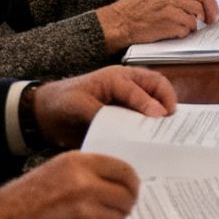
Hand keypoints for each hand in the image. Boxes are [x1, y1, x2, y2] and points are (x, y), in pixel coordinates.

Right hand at [0, 151, 142, 218]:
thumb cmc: (22, 199)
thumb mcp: (54, 169)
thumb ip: (87, 171)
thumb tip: (119, 180)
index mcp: (78, 164)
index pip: (124, 170)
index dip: (130, 182)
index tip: (130, 188)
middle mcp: (85, 187)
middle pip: (127, 196)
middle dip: (125, 203)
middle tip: (117, 207)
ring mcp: (85, 216)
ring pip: (120, 218)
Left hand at [28, 63, 178, 146]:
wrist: (47, 115)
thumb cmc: (62, 103)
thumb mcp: (78, 106)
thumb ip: (101, 113)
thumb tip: (123, 124)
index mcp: (116, 77)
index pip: (140, 88)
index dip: (150, 103)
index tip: (159, 118)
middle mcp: (128, 85)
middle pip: (158, 86)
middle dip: (168, 102)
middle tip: (171, 123)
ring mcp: (129, 100)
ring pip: (156, 100)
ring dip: (164, 115)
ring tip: (169, 133)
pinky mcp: (127, 116)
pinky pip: (145, 119)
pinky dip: (153, 127)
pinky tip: (155, 141)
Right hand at [94, 0, 218, 50]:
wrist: (118, 22)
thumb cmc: (136, 10)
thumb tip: (199, 3)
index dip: (211, 4)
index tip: (213, 14)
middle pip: (202, 3)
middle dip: (208, 15)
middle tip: (209, 23)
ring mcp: (170, 6)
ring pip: (195, 18)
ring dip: (192, 26)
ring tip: (179, 28)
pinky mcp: (168, 21)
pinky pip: (186, 29)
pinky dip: (183, 33)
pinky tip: (171, 33)